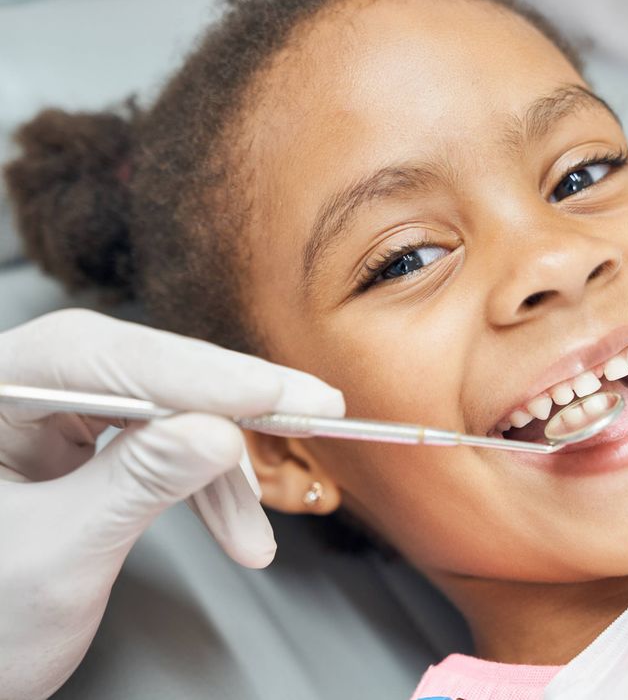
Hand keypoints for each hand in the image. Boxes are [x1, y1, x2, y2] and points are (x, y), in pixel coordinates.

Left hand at [0, 309, 343, 699]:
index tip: (267, 391)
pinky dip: (205, 483)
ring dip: (221, 467)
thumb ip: (137, 484)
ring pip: (162, 406)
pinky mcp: (81, 440)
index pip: (92, 356)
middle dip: (228, 403)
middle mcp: (17, 389)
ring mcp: (49, 412)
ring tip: (256, 524)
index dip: (190, 373)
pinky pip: (162, 439)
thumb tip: (219, 432)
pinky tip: (236, 524)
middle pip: (139, 369)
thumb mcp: (59, 558)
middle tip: (312, 407)